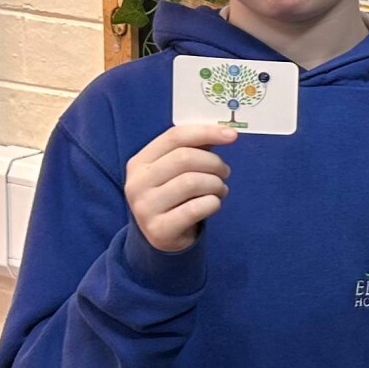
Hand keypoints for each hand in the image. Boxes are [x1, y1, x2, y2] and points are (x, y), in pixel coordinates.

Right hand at [124, 123, 235, 253]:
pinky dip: (213, 203)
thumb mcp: (175, 171)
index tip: (232, 135)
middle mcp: (137, 183)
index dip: (206, 132)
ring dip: (216, 184)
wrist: (161, 236)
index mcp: (139, 162)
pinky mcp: (159, 229)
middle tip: (225, 172)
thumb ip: (194, 149)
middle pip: (185, 158)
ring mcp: (145, 207)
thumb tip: (223, 131)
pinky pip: (196, 208)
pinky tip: (213, 204)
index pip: (174, 136)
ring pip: (192, 182)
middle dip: (214, 163)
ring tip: (220, 189)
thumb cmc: (174, 196)